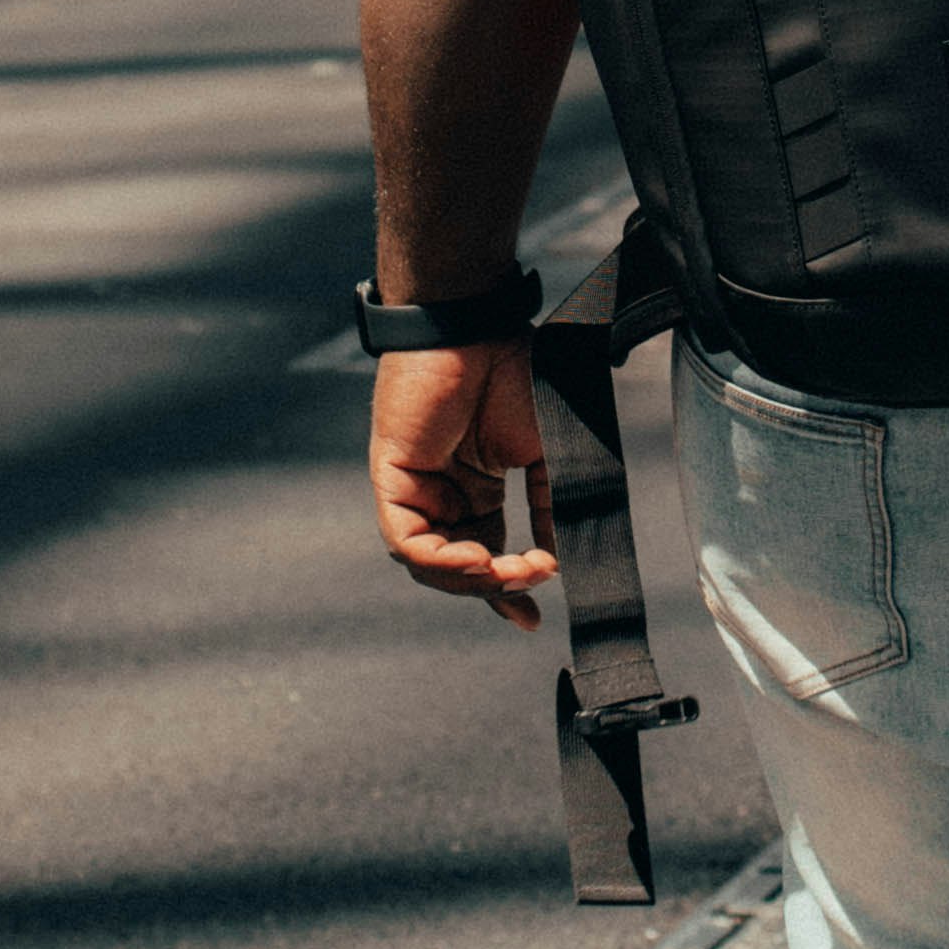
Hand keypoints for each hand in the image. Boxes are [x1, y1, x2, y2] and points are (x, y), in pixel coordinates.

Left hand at [368, 334, 558, 625]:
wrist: (479, 328)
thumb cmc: (513, 374)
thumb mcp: (543, 452)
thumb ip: (547, 505)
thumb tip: (556, 560)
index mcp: (476, 490)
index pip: (485, 557)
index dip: (505, 593)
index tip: (531, 620)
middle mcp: (443, 495)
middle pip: (459, 568)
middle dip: (494, 589)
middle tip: (530, 588)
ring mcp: (416, 489)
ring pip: (430, 564)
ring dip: (471, 579)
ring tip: (510, 574)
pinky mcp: (393, 479)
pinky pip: (407, 541)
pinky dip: (440, 561)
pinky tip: (476, 561)